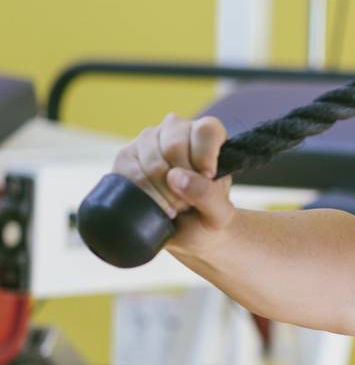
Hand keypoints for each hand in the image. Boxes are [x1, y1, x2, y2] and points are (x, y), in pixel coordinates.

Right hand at [111, 114, 234, 252]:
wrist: (183, 233)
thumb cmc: (206, 216)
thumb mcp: (219, 213)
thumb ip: (208, 194)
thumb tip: (175, 176)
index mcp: (206, 136)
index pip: (206, 130)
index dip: (205, 156)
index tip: (207, 178)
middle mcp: (176, 131)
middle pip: (176, 146)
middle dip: (184, 182)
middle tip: (189, 199)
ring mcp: (148, 141)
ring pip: (153, 162)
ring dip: (165, 193)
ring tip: (174, 204)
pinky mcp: (125, 157)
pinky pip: (132, 174)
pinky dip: (147, 196)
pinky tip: (156, 204)